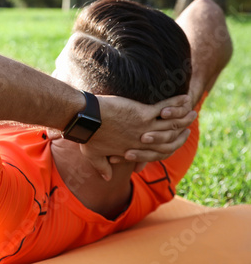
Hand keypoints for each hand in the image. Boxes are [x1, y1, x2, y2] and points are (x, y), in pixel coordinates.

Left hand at [81, 94, 195, 180]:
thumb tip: (106, 178)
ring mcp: (144, 127)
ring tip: (192, 111)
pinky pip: (165, 108)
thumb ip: (102, 167)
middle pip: (170, 139)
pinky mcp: (143, 114)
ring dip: (184, 117)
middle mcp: (142, 141)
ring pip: (171, 124)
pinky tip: (184, 98)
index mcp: (133, 150)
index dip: (169, 148)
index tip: (176, 141)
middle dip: (182, 133)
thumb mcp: (93, 156)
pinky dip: (176, 104)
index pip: (158, 153)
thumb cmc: (87, 136)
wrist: (85, 119)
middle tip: (190, 127)